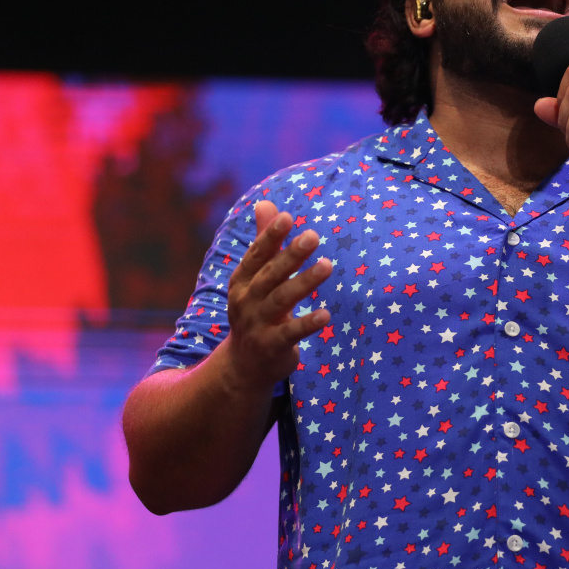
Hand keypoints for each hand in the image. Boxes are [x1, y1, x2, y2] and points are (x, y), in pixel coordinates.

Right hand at [222, 200, 333, 392]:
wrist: (244, 365)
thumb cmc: (256, 311)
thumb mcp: (256, 278)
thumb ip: (265, 243)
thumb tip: (265, 202)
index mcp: (242, 281)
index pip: (256, 255)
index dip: (270, 236)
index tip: (287, 217)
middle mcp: (245, 301)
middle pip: (271, 275)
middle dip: (290, 255)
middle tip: (313, 236)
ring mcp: (256, 325)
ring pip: (282, 300)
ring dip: (304, 282)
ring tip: (327, 265)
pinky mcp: (271, 346)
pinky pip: (290, 333)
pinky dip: (307, 324)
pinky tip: (326, 314)